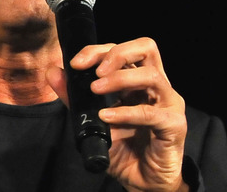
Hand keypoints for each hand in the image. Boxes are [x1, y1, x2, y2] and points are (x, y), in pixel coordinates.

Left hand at [46, 37, 188, 191]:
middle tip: (93, 70)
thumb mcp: (92, 121)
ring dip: (120, 78)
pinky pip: (150, 113)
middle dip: (116, 53)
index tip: (76, 63)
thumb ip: (75, 98)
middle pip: (146, 48)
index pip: (124, 50)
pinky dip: (125, 112)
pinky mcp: (174, 124)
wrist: (143, 182)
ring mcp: (168, 103)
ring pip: (150, 75)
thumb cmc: (124, 149)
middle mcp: (156, 86)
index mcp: (139, 80)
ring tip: (96, 89)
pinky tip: (106, 116)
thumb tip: (53, 72)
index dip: (99, 50)